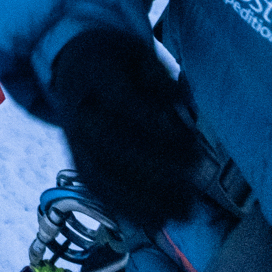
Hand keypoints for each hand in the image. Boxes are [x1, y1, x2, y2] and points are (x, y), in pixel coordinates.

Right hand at [48, 27, 200, 229]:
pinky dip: (128, 209)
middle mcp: (77, 109)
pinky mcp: (77, 161)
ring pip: (102, 173)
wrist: (73, 66)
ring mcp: (74, 139)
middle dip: (157, 162)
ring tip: (186, 207)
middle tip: (197, 168)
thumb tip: (180, 105)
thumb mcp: (139, 52)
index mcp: (93, 73)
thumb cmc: (117, 61)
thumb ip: (161, 77)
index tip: (185, 132)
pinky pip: (98, 191)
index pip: (119, 98)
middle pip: (110, 142)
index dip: (151, 119)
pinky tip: (160, 220)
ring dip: (147, 195)